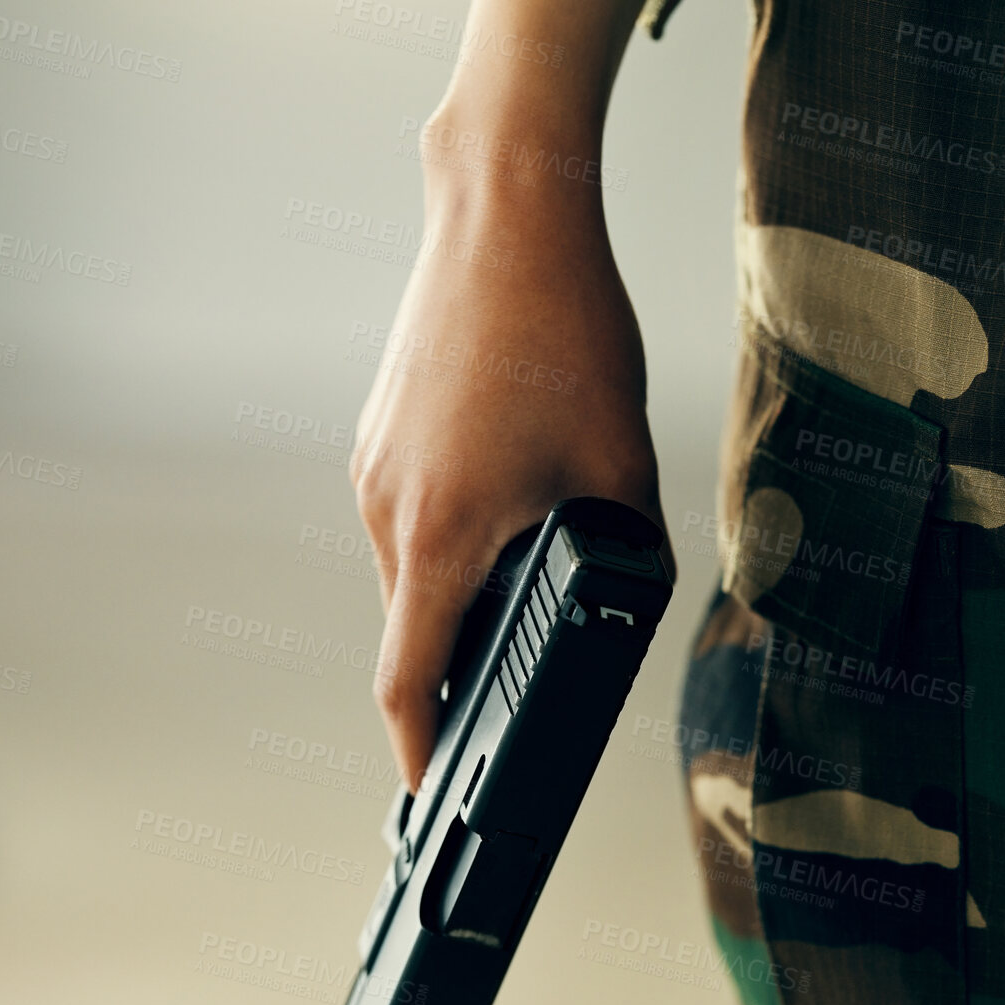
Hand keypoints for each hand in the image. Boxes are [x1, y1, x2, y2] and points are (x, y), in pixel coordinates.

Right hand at [350, 139, 673, 793]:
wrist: (505, 212)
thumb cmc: (563, 329)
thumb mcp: (620, 461)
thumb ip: (625, 550)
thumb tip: (630, 597)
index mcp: (439, 535)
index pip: (404, 681)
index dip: (416, 750)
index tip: (428, 792)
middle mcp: (387, 508)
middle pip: (409, 629)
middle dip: (457, 668)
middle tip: (510, 684)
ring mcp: (373, 465)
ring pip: (408, 569)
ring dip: (456, 595)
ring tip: (525, 576)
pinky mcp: (379, 430)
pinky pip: (406, 514)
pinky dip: (446, 540)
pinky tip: (506, 504)